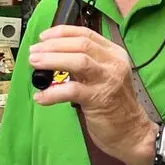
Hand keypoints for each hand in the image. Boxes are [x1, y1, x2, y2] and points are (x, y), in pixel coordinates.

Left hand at [29, 25, 157, 164]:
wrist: (131, 131)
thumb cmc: (113, 104)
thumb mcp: (103, 75)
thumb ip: (85, 63)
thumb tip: (52, 55)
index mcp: (114, 53)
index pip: (86, 34)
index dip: (61, 33)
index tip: (43, 37)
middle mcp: (113, 63)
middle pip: (80, 44)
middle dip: (53, 45)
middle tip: (34, 52)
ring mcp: (108, 80)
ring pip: (78, 61)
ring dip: (52, 60)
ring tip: (35, 64)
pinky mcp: (99, 99)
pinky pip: (71, 91)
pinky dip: (52, 93)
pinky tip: (41, 97)